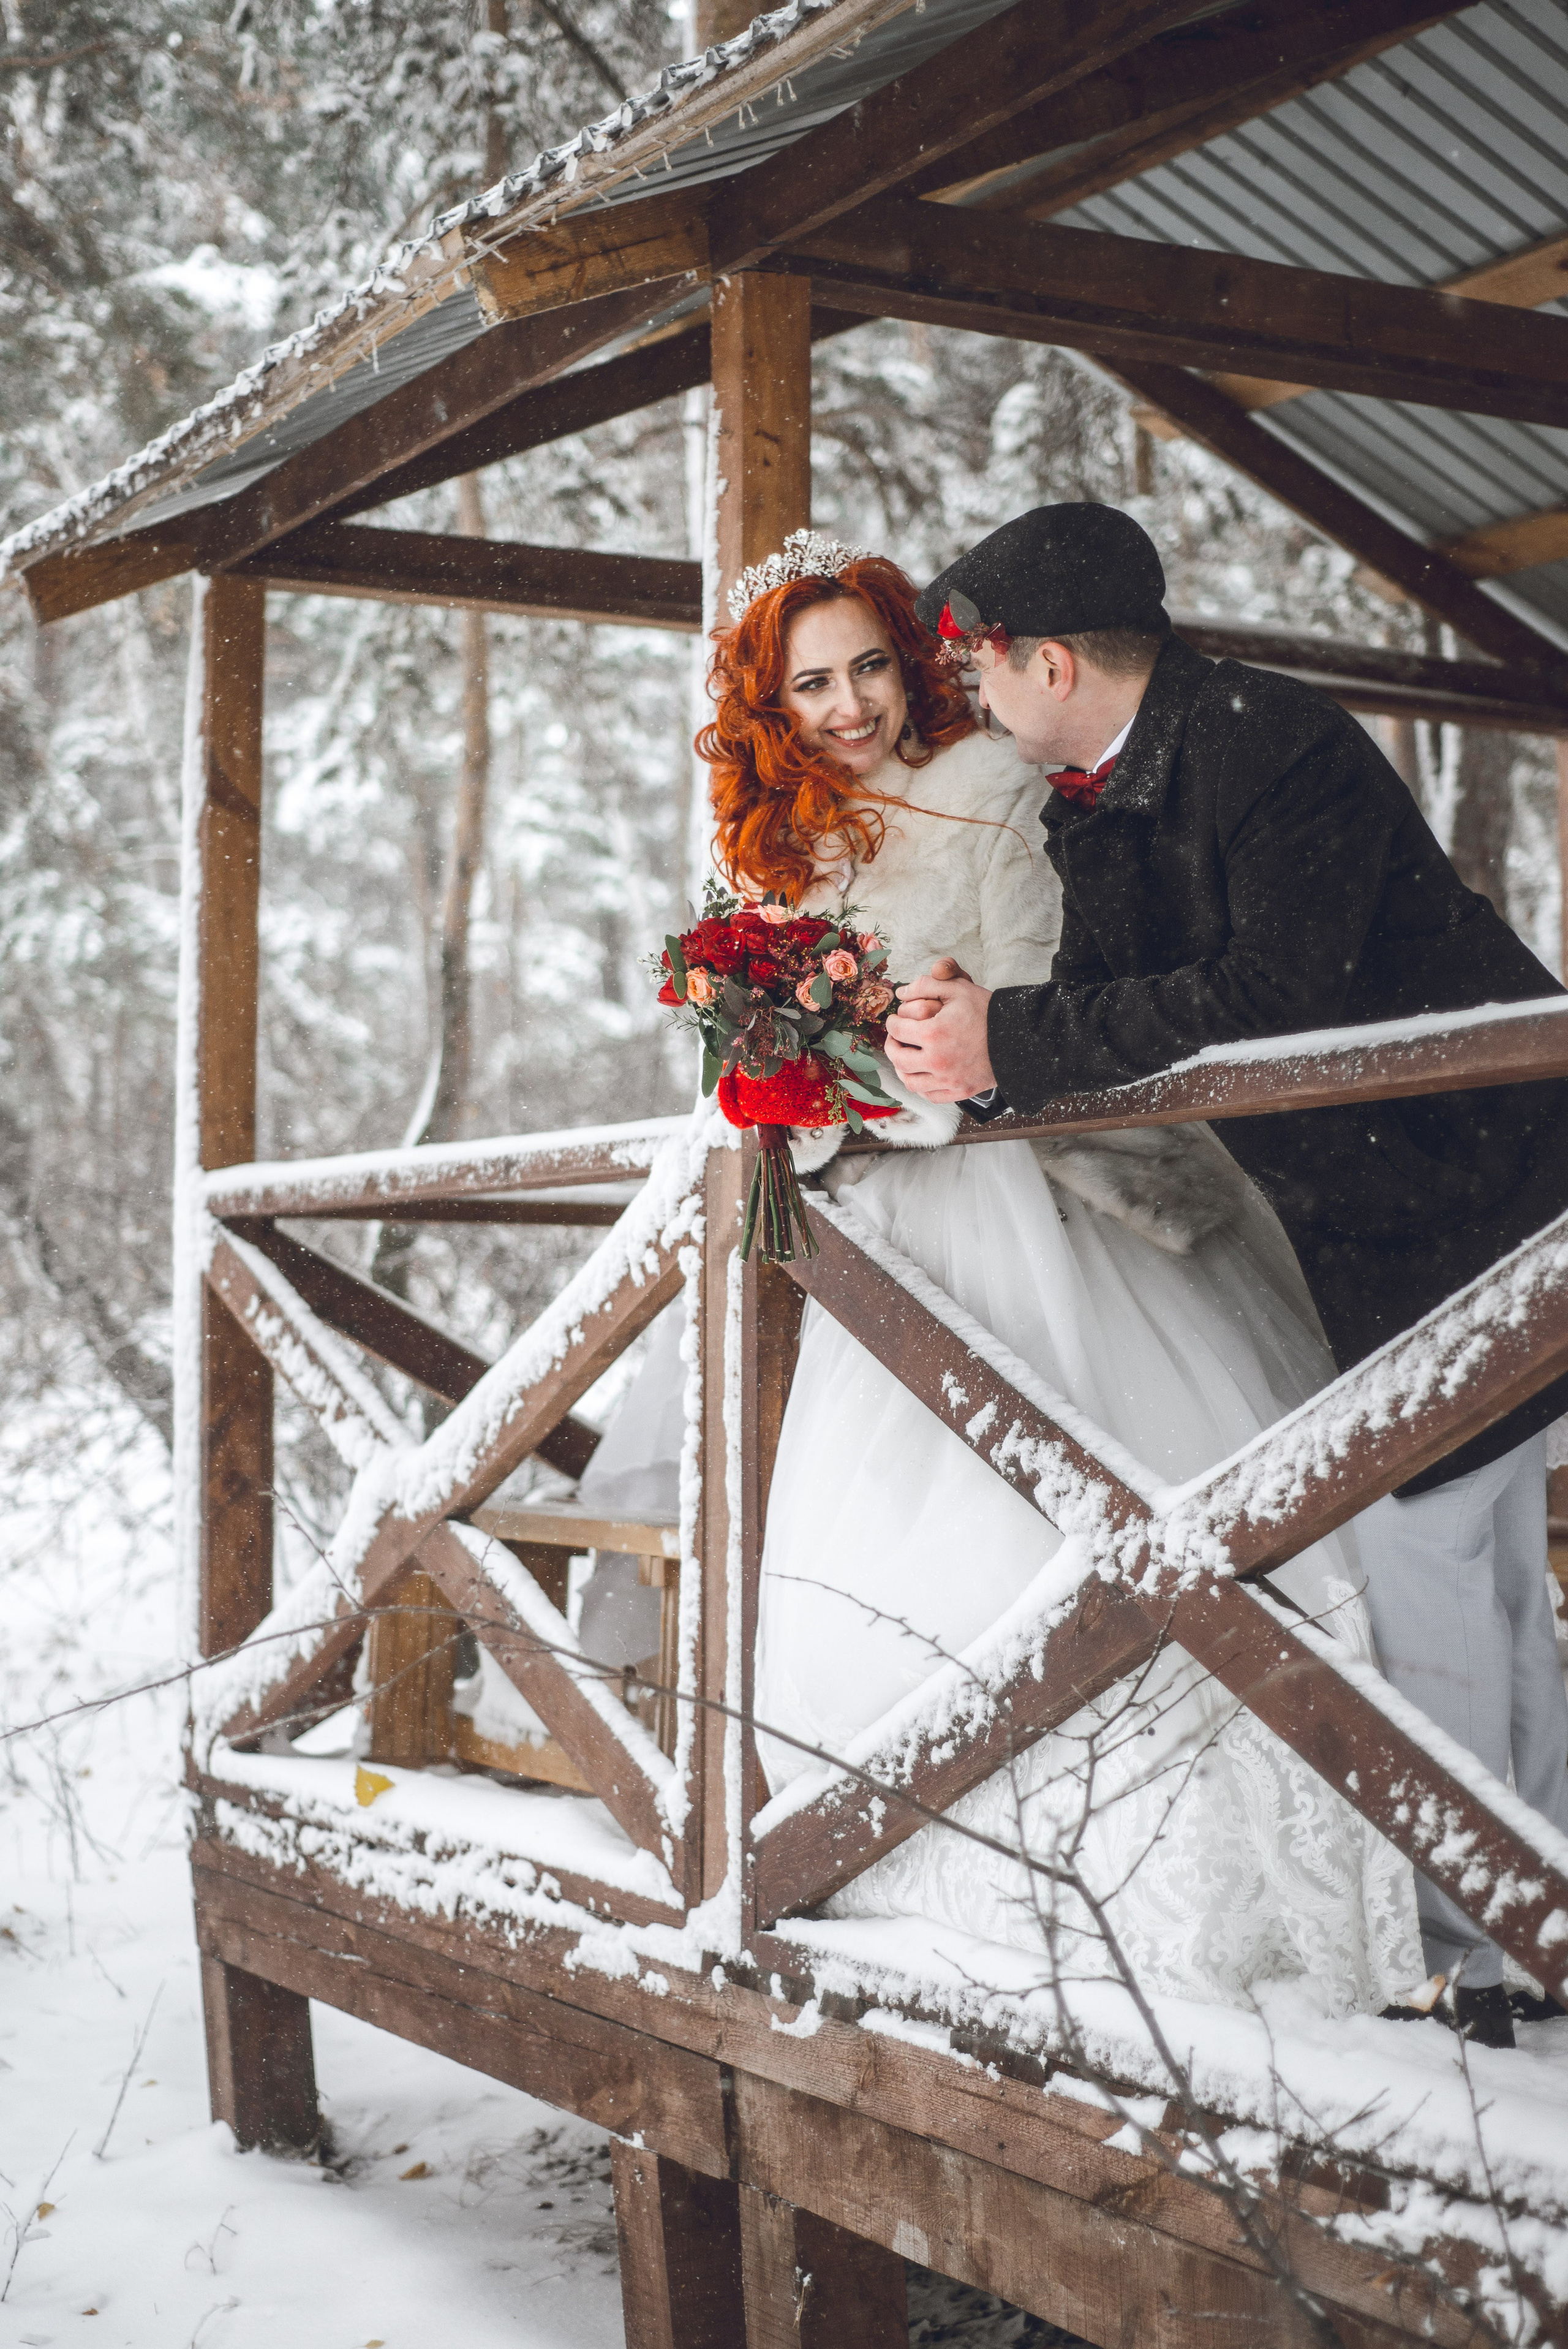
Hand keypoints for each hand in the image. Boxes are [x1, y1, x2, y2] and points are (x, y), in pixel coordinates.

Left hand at [884, 957, 994, 1102]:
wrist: (1017, 1037)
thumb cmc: (988, 1012)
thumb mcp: (958, 989)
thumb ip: (926, 984)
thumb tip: (901, 992)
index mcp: (934, 1034)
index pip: (898, 1030)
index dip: (893, 1022)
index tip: (896, 1020)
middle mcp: (937, 1061)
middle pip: (898, 1058)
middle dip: (892, 1046)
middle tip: (895, 1038)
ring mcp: (948, 1080)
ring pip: (910, 1082)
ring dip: (902, 1069)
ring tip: (905, 1057)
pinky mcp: (959, 1091)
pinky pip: (929, 1096)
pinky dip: (921, 1086)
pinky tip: (922, 1074)